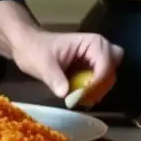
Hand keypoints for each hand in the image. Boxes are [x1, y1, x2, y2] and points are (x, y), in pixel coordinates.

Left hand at [9, 28, 123, 106]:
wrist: (27, 46)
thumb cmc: (35, 49)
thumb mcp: (42, 64)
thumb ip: (54, 78)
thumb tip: (64, 94)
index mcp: (91, 42)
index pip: (105, 64)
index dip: (97, 82)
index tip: (82, 96)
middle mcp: (99, 48)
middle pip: (112, 69)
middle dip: (101, 85)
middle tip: (85, 97)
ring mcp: (96, 58)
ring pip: (109, 76)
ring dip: (98, 89)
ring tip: (81, 98)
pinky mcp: (91, 67)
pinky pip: (101, 81)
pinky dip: (94, 90)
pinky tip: (80, 97)